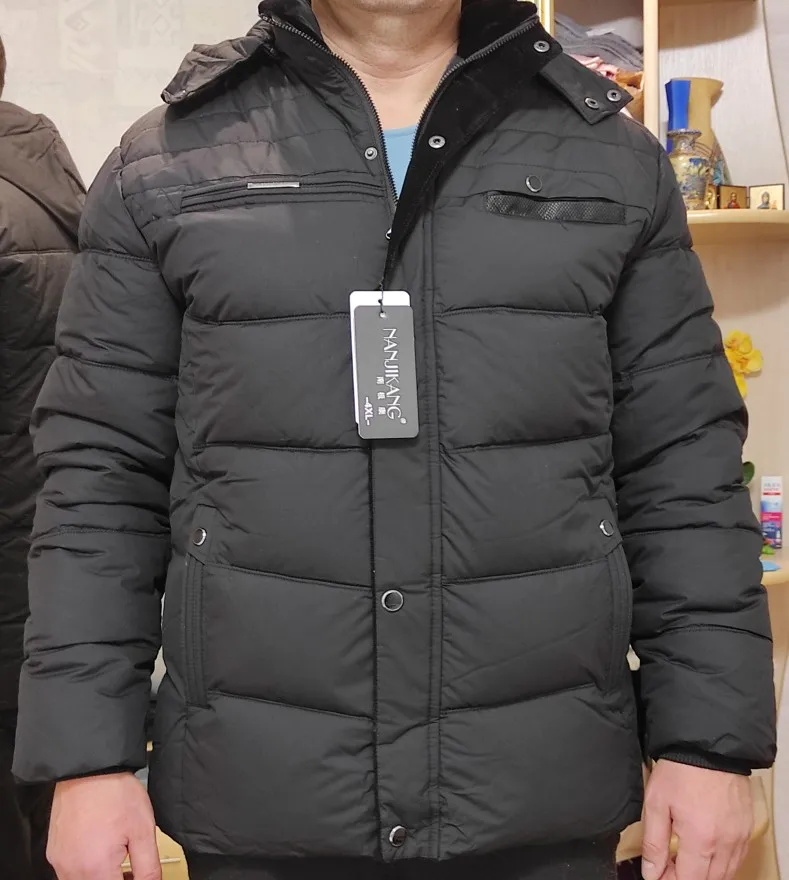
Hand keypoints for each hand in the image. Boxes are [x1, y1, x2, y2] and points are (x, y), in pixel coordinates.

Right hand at [47, 772, 160, 879]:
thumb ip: (148, 867)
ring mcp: (59, 862)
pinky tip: (99, 851)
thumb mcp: (144, 830)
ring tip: (117, 859)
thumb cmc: (115, 793)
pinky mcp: (53, 852)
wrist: (91, 768)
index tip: (138, 875)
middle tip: (131, 871)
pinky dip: (86, 869)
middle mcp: (71, 871)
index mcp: (96, 870)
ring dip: (101, 877)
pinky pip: (69, 872)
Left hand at [641, 760, 752, 879]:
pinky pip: (737, 859)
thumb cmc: (680, 770)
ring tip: (684, 859)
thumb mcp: (656, 803)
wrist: (708, 746)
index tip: (658, 874)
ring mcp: (739, 837)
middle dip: (686, 878)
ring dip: (705, 874)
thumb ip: (654, 842)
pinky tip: (706, 852)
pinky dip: (722, 864)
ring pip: (725, 874)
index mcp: (700, 840)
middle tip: (669, 866)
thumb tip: (651, 872)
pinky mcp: (746, 829)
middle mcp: (725, 844)